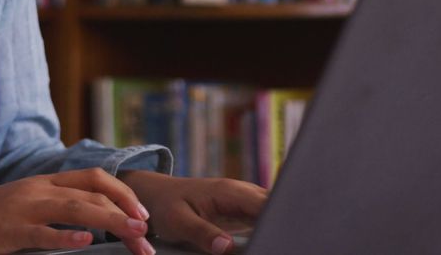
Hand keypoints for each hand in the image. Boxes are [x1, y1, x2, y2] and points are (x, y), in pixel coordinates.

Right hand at [0, 167, 155, 254]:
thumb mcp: (24, 204)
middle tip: (147, 232)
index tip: (143, 214)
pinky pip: (42, 234)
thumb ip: (55, 206)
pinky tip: (87, 243)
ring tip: (135, 234)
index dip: (123, 192)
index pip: (94, 176)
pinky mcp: (8, 232)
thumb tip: (95, 220)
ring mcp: (22, 209)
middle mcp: (37, 190)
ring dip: (111, 221)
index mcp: (43, 182)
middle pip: (92, 192)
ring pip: (76, 208)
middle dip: (126, 210)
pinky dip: (67, 238)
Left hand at [118, 171, 267, 254]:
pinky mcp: (242, 209)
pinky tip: (267, 241)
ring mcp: (244, 199)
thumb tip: (226, 247)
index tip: (281, 238)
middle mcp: (242, 192)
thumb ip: (202, 233)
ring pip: (272, 210)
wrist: (157, 195)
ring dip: (277, 226)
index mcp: (230, 192)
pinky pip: (263, 217)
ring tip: (276, 243)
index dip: (279, 221)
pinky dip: (268, 228)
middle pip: (275, 206)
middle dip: (283, 224)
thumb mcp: (179, 221)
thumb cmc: (166, 205)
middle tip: (282, 244)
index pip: (267, 204)